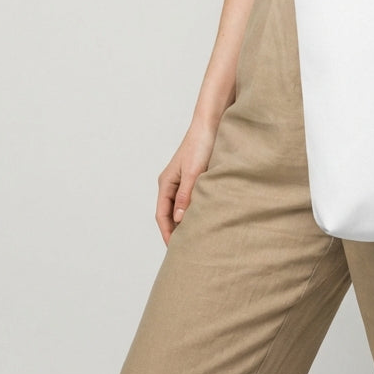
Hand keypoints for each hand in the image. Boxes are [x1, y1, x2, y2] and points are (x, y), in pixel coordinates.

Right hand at [155, 122, 217, 244]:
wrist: (211, 124)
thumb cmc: (200, 145)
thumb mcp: (193, 173)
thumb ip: (185, 196)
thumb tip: (179, 220)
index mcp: (166, 183)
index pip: (162, 215)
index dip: (167, 233)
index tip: (175, 249)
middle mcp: (172, 183)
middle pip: (169, 214)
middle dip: (175, 231)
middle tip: (186, 248)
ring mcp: (183, 180)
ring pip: (181, 207)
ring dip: (185, 221)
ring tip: (196, 237)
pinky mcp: (195, 177)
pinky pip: (191, 199)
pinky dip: (195, 210)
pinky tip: (205, 217)